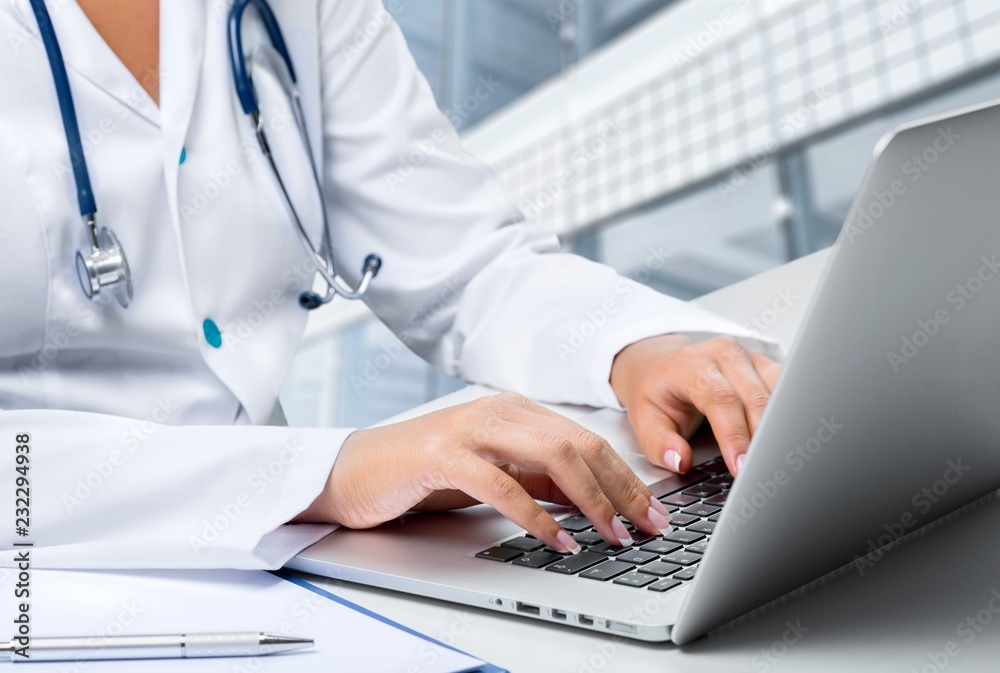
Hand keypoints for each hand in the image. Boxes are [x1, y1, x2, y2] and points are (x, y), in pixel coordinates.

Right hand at [295, 392, 673, 552]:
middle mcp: (499, 411)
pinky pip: (503, 484)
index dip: (625, 477)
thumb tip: (592, 499)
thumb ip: (538, 479)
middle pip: (580, 445)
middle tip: (648, 526)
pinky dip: (537, 515)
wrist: (355, 470)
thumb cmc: (424, 472)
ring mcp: (471, 428)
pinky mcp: (443, 454)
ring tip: (613, 534)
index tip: (652, 512)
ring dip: (591, 500)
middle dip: (621, 488)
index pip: (586, 440)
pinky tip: (558, 539)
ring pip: (552, 456)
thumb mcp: (494, 472)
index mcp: (515, 411)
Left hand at [609, 334, 780, 476]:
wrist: (664, 367)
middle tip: (764, 472)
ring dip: (781, 426)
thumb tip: (680, 461)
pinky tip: (787, 439)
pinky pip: (786, 388)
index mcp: (691, 364)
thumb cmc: (658, 394)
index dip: (734, 434)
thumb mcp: (644, 420)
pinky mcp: (764, 364)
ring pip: (777, 390)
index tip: (741, 465)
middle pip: (753, 396)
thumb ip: (659, 443)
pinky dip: (788, 414)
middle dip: (762, 438)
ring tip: (779, 460)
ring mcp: (747, 356)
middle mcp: (722, 354)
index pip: (719, 398)